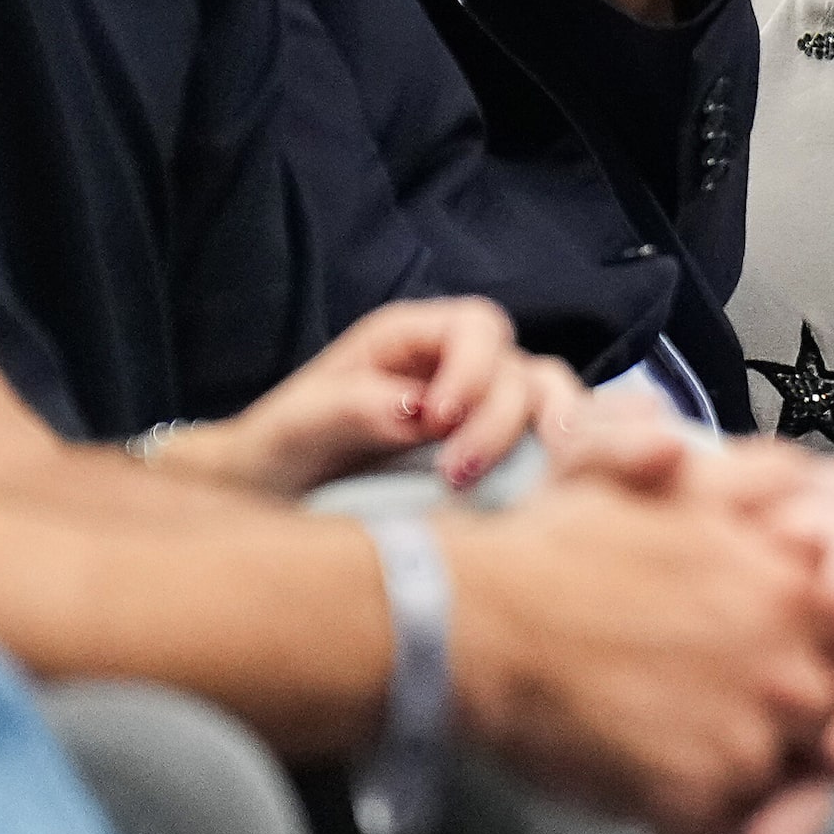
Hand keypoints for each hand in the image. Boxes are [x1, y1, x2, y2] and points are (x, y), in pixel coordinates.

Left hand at [174, 299, 587, 497]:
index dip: (473, 368)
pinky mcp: (499, 462)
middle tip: (456, 477)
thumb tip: (417, 411)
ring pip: (548, 402)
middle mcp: (454, 368)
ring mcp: (482, 414)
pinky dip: (562, 465)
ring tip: (527, 487)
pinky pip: (551, 448)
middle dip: (500, 420)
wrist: (270, 506)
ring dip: (545, 441)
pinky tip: (547, 496)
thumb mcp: (296, 427)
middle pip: (518, 368)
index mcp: (409, 341)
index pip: (474, 327)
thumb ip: (351, 408)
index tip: (441, 421)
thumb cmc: (278, 453)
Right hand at [444, 438, 833, 833]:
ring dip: (747, 775)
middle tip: (721, 715)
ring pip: (786, 773)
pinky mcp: (704, 797)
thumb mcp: (670, 476)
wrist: (471, 622)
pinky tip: (650, 792)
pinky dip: (699, 820)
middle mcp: (791, 656)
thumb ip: (765, 474)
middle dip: (799, 717)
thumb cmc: (555, 546)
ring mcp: (753, 733)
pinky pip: (730, 824)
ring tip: (671, 752)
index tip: (832, 653)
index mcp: (793, 577)